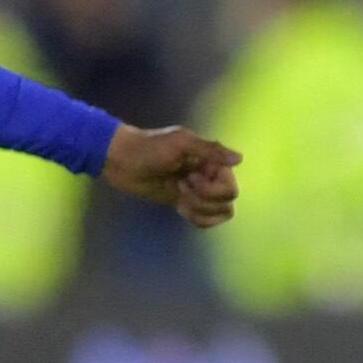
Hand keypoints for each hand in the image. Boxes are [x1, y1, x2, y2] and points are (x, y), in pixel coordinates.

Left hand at [103, 122, 238, 224]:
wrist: (122, 160)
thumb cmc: (149, 147)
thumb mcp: (181, 143)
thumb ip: (211, 150)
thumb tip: (240, 159)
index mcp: (211, 160)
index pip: (230, 187)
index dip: (212, 189)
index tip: (190, 176)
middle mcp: (209, 176)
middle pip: (226, 202)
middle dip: (205, 199)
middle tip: (182, 185)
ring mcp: (198, 191)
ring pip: (217, 212)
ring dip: (199, 209)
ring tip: (180, 196)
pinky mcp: (185, 203)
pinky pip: (204, 219)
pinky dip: (196, 218)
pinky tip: (180, 208)